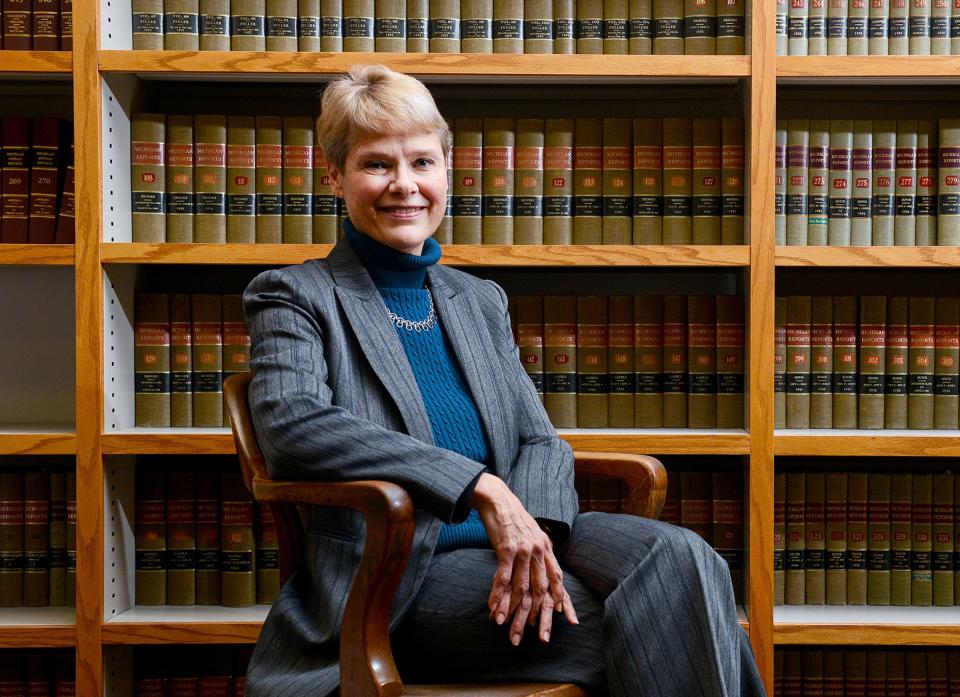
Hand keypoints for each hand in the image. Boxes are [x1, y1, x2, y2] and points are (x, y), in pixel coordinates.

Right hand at [469, 473, 577, 645]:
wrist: (498, 498)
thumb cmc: (514, 519)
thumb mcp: (533, 535)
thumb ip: (539, 553)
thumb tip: (541, 573)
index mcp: (547, 548)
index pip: (559, 579)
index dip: (563, 600)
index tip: (568, 621)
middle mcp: (539, 551)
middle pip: (542, 590)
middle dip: (541, 616)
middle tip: (541, 638)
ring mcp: (523, 550)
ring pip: (521, 587)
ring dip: (515, 612)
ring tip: (509, 630)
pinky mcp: (506, 548)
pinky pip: (503, 577)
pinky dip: (498, 596)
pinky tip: (494, 610)